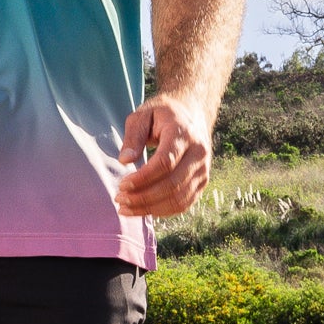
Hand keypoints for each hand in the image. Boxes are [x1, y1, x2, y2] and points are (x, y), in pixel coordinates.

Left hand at [115, 94, 213, 219]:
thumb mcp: (142, 115)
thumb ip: (132, 136)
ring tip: (126, 208)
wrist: (193, 112)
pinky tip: (145, 209)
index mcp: (182, 133)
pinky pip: (184, 203)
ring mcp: (203, 169)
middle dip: (143, 197)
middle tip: (120, 199)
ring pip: (179, 199)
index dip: (142, 178)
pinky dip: (164, 211)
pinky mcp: (203, 181)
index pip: (165, 163)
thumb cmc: (163, 114)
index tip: (122, 185)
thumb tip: (124, 161)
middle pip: (172, 184)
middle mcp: (198, 152)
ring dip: (151, 208)